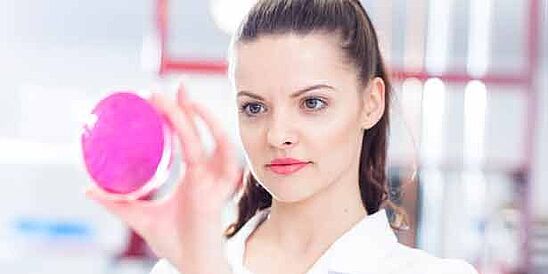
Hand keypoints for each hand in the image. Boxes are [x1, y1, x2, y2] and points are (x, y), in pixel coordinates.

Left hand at [86, 84, 241, 271]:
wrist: (191, 262)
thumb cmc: (174, 241)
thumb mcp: (139, 216)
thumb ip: (116, 202)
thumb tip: (87, 188)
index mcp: (194, 175)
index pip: (187, 138)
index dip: (177, 116)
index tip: (160, 96)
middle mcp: (208, 173)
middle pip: (200, 132)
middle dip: (187, 107)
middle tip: (171, 86)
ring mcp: (216, 179)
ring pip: (211, 141)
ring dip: (200, 118)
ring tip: (182, 99)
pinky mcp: (219, 190)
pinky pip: (220, 159)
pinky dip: (217, 140)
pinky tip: (203, 123)